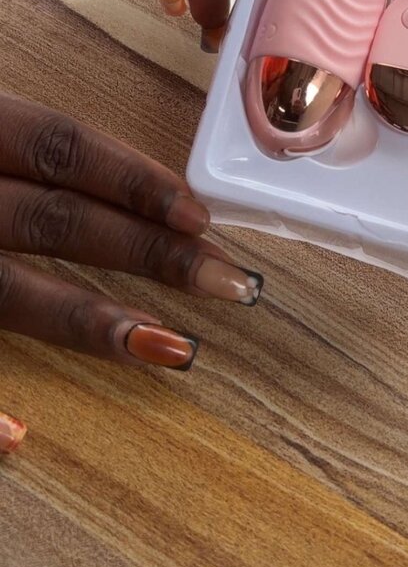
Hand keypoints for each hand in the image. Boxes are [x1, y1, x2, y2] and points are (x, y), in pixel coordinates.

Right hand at [0, 94, 261, 376]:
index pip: (59, 147)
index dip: (132, 179)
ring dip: (89, 323)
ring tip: (172, 349)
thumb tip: (96, 156)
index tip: (200, 212)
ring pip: (9, 292)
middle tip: (226, 279)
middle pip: (57, 220)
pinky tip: (22, 437)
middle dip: (147, 252)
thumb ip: (25, 129)